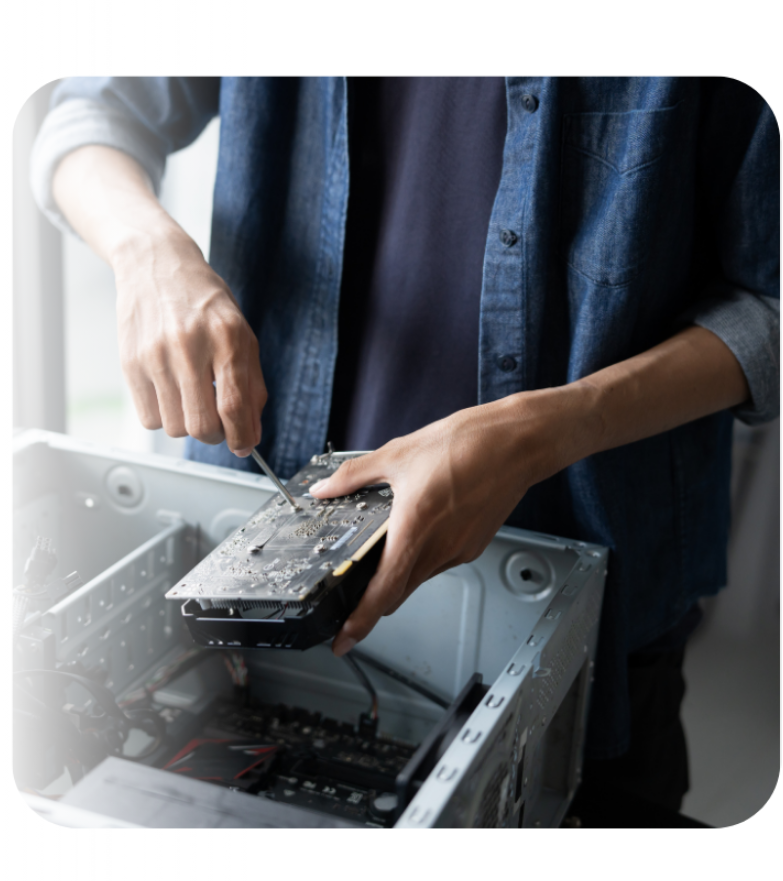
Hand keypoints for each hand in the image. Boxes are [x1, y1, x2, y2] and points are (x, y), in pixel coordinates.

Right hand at [52, 145, 266, 455]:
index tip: (243, 446)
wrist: (157, 264)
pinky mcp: (130, 363)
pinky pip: (149, 417)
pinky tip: (171, 391)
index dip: (241, 437)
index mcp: (226, 338)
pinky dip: (164, 415)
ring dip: (188, 424)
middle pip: (201, 425)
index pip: (234, 406)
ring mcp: (155, 355)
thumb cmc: (204, 301)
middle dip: (215, 435)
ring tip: (193, 399)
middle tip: (219, 423)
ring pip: (174, 427)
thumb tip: (252, 434)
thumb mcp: (242, 335)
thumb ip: (252, 387)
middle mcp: (189, 346)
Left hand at [310, 389, 589, 655]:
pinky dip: (424, 554)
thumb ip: (354, 476)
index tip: (344, 640)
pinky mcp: (474, 544)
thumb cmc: (468, 445)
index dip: (360, 622)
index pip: (383, 592)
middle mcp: (439, 549)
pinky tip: (422, 526)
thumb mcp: (397, 454)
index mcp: (415, 530)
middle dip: (375, 597)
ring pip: (420, 575)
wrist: (517, 442)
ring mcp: (460, 549)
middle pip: (400, 591)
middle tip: (353, 592)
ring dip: (401, 571)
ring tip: (390, 541)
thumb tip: (326, 488)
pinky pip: (441, 560)